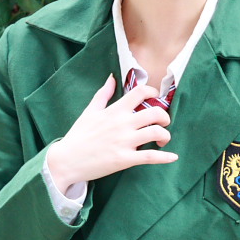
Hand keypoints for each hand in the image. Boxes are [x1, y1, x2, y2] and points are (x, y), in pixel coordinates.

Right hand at [46, 74, 177, 191]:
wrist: (66, 160)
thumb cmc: (78, 136)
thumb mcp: (89, 111)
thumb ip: (103, 94)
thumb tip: (112, 78)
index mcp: (115, 110)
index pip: (140, 93)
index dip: (153, 92)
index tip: (156, 98)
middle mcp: (122, 124)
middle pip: (155, 112)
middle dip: (165, 117)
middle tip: (162, 123)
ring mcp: (125, 142)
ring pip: (156, 133)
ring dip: (165, 135)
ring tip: (162, 139)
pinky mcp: (125, 159)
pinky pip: (150, 157)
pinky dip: (165, 157)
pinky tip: (172, 157)